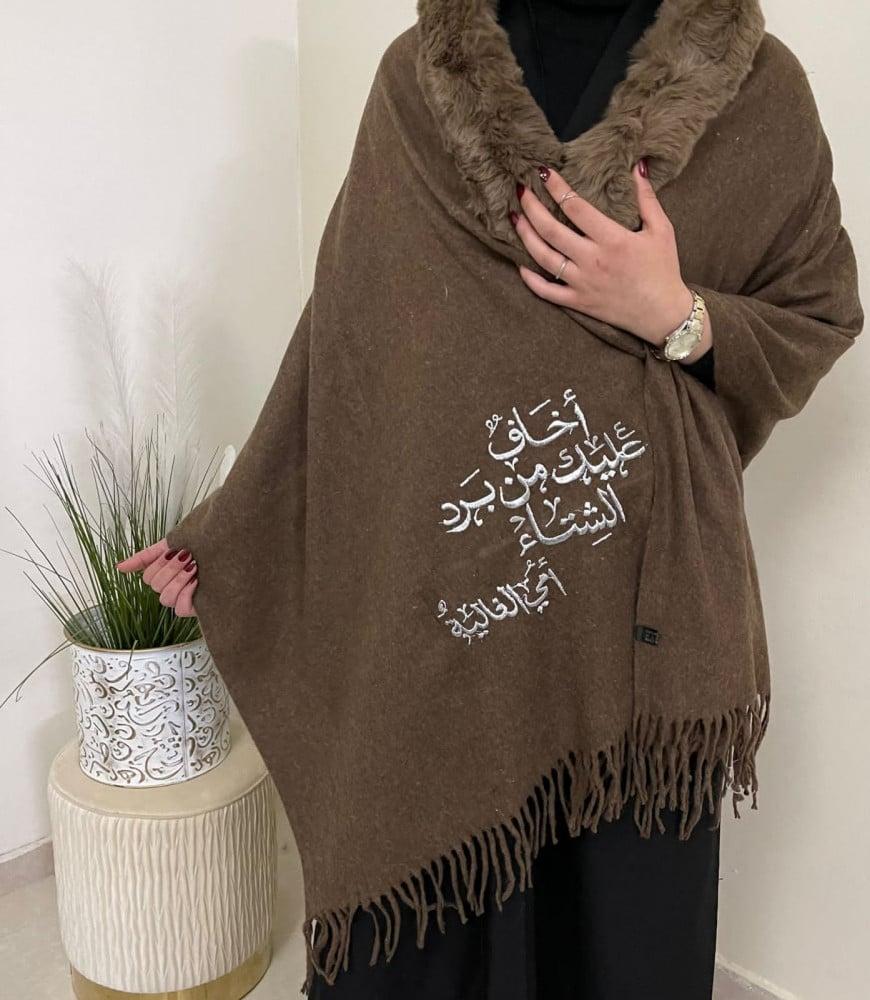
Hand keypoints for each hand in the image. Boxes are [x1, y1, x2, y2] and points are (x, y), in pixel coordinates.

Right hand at [116, 539, 198, 616]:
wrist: (230, 544)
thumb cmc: (205, 544)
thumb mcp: (174, 543)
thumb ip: (147, 556)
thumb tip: (119, 568)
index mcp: (167, 574)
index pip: (149, 577)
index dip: (160, 564)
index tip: (177, 550)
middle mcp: (174, 587)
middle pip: (156, 586)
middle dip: (172, 569)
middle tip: (188, 556)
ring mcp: (186, 598)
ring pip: (166, 598)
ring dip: (179, 580)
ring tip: (195, 567)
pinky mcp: (198, 608)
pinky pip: (180, 609)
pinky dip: (187, 594)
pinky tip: (198, 582)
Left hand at [511, 162, 711, 359]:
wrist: (663, 314)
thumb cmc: (664, 270)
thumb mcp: (662, 229)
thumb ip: (647, 198)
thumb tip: (636, 167)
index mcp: (612, 239)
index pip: (576, 207)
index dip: (556, 187)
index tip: (543, 172)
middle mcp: (592, 260)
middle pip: (551, 230)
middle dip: (532, 207)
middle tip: (521, 190)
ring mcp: (582, 283)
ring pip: (543, 257)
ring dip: (525, 236)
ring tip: (516, 218)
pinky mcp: (578, 302)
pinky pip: (546, 291)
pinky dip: (530, 279)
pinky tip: (520, 264)